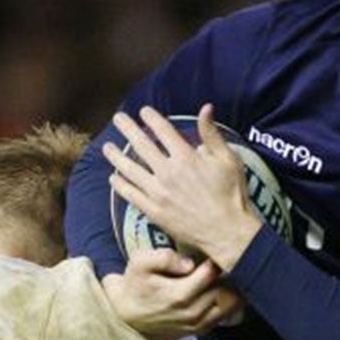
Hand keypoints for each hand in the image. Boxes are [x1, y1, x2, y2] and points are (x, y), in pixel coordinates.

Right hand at [101, 246, 247, 339]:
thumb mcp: (139, 263)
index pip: (212, 273)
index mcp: (179, 295)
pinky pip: (227, 313)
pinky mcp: (201, 328)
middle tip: (228, 255)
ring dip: (233, 286)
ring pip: (231, 303)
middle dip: (229, 271)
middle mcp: (193, 312)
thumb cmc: (135, 285)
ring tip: (228, 271)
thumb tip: (189, 263)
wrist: (128, 316)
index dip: (217, 257)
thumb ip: (164, 257)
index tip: (217, 245)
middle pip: (226, 288)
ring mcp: (198, 323)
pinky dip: (230, 299)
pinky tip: (224, 285)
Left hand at [102, 104, 263, 271]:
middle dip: (127, 129)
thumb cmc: (232, 194)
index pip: (163, 131)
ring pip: (130, 170)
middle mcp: (168, 172)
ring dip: (116, 157)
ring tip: (107, 147)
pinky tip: (113, 178)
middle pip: (141, 145)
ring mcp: (158, 193)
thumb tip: (205, 107)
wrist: (227, 232)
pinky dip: (120, 185)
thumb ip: (212, 134)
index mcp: (186, 157)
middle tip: (118, 119)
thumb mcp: (228, 159)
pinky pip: (131, 195)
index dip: (151, 118)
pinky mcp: (154, 212)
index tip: (144, 111)